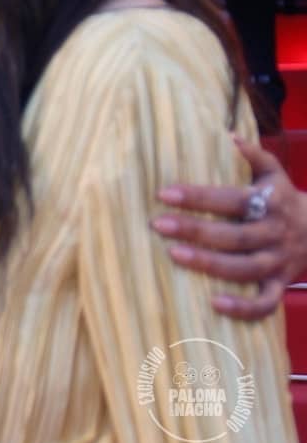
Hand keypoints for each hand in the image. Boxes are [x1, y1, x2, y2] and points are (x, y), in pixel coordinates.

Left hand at [155, 135, 305, 318]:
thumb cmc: (283, 199)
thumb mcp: (274, 174)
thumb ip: (253, 155)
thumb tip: (229, 134)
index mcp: (269, 203)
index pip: (232, 199)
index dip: (198, 196)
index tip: (164, 193)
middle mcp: (274, 233)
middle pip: (234, 235)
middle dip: (196, 230)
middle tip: (158, 224)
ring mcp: (278, 262)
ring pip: (245, 268)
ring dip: (210, 264)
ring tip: (175, 256)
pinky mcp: (280, 284)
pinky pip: (265, 302)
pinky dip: (244, 307)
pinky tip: (214, 303)